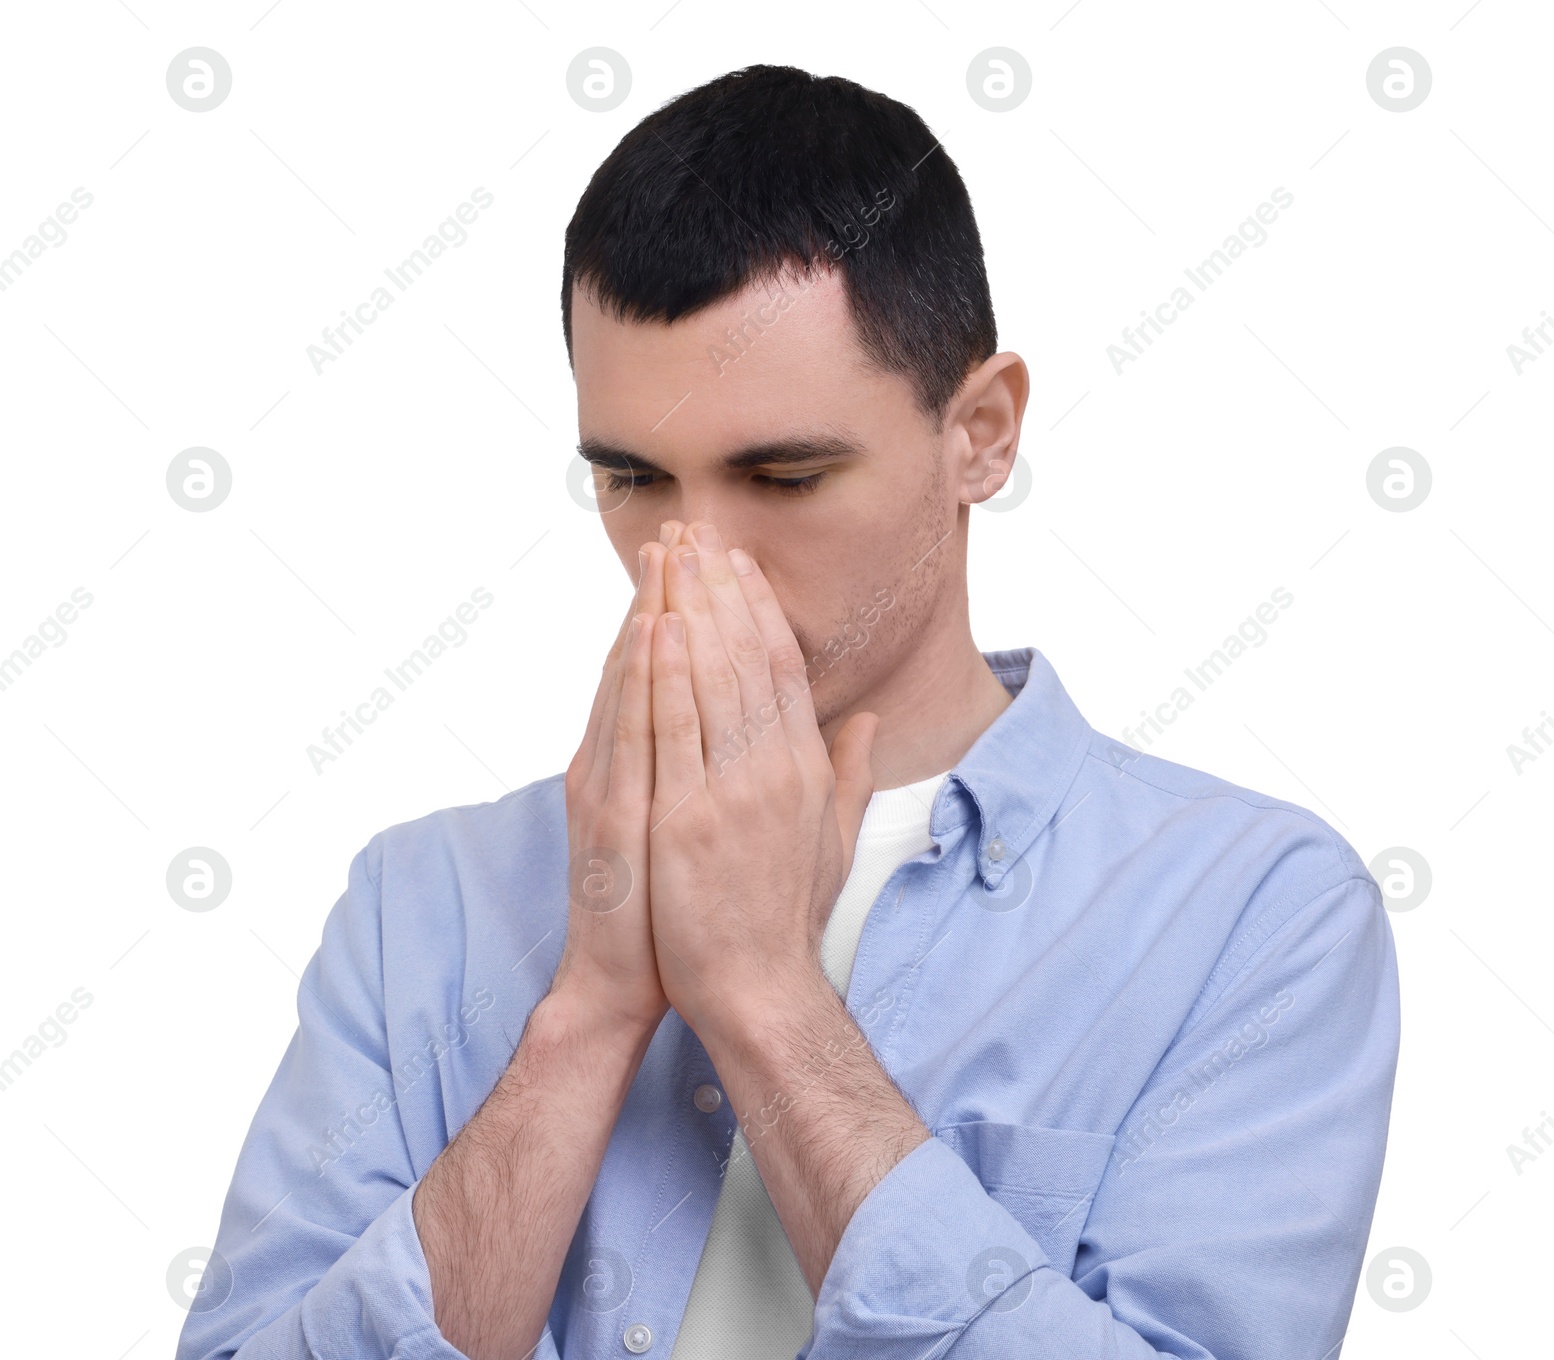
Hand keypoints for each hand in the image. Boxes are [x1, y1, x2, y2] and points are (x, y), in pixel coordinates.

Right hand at [551, 521, 687, 1030]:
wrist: (632, 981)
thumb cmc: (674, 906)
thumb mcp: (701, 827)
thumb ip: (721, 774)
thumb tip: (759, 730)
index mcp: (646, 762)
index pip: (670, 672)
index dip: (689, 611)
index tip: (712, 556)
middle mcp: (619, 761)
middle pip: (644, 663)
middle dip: (666, 593)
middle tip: (683, 526)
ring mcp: (609, 783)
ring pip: (631, 683)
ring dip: (649, 613)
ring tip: (667, 553)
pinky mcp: (608, 814)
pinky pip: (628, 736)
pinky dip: (640, 681)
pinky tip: (654, 632)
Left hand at [645, 520, 879, 1034]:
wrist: (759, 990)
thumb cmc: (787, 918)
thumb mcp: (834, 840)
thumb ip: (852, 774)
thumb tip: (868, 722)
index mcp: (806, 769)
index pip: (783, 669)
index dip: (759, 609)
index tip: (737, 564)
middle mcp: (775, 770)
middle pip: (746, 659)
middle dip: (718, 590)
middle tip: (695, 533)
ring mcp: (732, 792)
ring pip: (710, 682)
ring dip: (688, 611)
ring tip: (670, 557)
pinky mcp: (688, 819)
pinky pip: (675, 731)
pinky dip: (665, 675)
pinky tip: (654, 628)